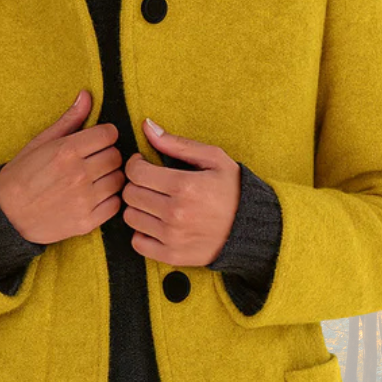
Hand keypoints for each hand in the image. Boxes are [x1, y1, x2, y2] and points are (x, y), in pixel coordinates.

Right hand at [0, 90, 125, 243]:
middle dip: (107, 156)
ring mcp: (84, 199)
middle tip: (93, 162)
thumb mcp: (41, 142)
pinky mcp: (87, 221)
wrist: (7, 215)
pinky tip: (95, 197)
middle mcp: (79, 174)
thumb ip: (69, 120)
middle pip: (115, 156)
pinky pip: (115, 205)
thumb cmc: (22, 175)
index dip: (104, 136)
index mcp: (67, 150)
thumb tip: (87, 95)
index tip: (96, 142)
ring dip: (109, 178)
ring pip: (118, 180)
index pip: (109, 134)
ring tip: (93, 180)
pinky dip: (109, 200)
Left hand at [121, 118, 240, 265]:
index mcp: (184, 185)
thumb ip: (177, 143)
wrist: (251, 228)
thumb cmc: (233, 190)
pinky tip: (155, 224)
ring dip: (138, 208)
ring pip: (130, 217)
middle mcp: (175, 213)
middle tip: (150, 184)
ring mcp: (172, 237)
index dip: (135, 164)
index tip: (142, 164)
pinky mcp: (172, 255)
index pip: (136, 172)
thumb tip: (147, 126)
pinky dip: (142, 233)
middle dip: (136, 184)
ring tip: (154, 203)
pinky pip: (138, 243)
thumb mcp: (213, 158)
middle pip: (130, 194)